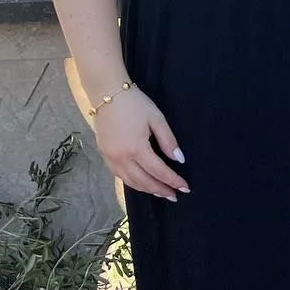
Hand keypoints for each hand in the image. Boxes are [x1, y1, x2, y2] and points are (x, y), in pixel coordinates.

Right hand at [92, 86, 187, 200]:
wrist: (107, 93)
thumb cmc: (135, 104)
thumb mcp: (157, 119)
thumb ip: (168, 141)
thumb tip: (179, 160)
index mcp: (136, 148)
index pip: (158, 171)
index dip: (172, 180)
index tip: (185, 187)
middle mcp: (121, 157)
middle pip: (143, 181)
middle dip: (160, 190)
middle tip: (175, 195)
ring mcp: (110, 157)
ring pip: (130, 181)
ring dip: (146, 189)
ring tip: (161, 193)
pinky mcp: (104, 155)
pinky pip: (119, 175)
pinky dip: (132, 182)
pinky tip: (142, 183)